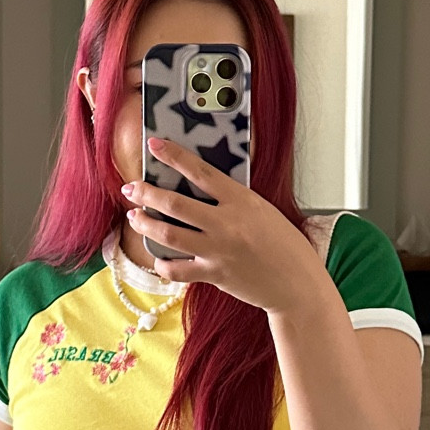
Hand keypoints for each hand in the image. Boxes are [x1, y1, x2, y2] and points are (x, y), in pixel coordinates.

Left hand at [121, 138, 327, 317]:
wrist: (297, 284)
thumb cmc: (285, 246)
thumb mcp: (262, 210)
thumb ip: (233, 200)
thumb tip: (201, 188)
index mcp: (242, 201)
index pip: (201, 172)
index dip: (174, 156)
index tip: (155, 145)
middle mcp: (227, 224)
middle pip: (175, 204)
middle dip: (147, 194)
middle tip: (132, 188)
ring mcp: (218, 251)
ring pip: (169, 235)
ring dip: (147, 224)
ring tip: (135, 217)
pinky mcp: (214, 275)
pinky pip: (177, 269)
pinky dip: (162, 263)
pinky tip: (157, 256)